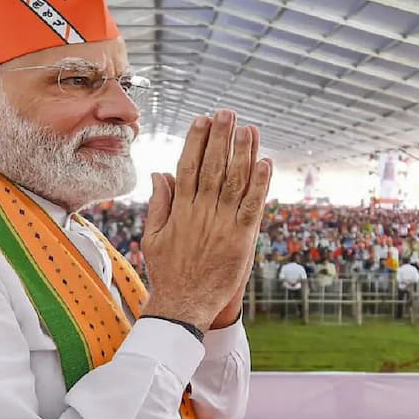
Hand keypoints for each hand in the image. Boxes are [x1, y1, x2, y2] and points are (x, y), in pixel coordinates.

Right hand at [141, 109, 271, 332]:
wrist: (183, 306)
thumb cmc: (167, 272)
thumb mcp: (154, 236)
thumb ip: (159, 203)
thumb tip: (160, 172)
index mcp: (180, 210)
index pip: (188, 166)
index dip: (196, 141)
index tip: (201, 119)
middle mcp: (201, 212)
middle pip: (212, 167)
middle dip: (220, 137)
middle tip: (227, 112)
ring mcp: (222, 225)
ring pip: (234, 181)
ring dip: (242, 152)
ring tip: (248, 128)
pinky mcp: (241, 239)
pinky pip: (252, 206)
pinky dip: (259, 184)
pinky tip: (265, 162)